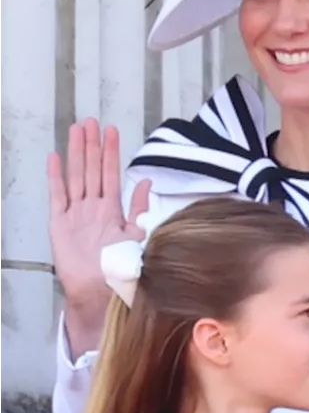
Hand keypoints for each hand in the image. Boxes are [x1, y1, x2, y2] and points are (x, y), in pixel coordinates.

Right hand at [47, 119, 149, 307]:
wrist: (99, 291)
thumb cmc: (120, 267)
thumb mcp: (138, 235)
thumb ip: (140, 208)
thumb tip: (148, 182)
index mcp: (112, 209)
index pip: (112, 174)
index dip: (111, 152)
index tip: (112, 131)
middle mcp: (93, 207)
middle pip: (92, 169)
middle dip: (92, 145)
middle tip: (90, 121)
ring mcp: (75, 213)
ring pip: (76, 176)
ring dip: (76, 153)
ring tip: (76, 130)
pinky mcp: (59, 223)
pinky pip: (57, 195)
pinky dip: (56, 177)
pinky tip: (55, 158)